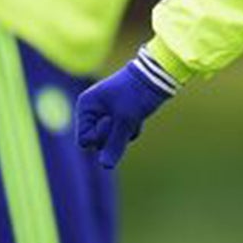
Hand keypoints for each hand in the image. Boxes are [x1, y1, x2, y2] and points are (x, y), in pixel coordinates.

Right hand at [76, 52, 178, 168]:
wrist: (157, 76)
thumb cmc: (137, 94)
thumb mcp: (126, 121)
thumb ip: (115, 144)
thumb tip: (106, 166)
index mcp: (86, 106)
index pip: (85, 140)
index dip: (100, 138)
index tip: (112, 122)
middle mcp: (92, 110)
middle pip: (98, 142)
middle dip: (114, 136)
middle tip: (126, 120)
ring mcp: (106, 113)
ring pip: (112, 140)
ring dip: (125, 133)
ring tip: (134, 116)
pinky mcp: (119, 116)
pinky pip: (122, 134)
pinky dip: (131, 129)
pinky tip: (139, 117)